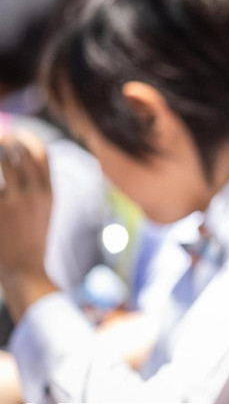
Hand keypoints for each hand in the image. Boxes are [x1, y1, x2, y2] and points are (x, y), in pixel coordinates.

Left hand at [0, 132, 56, 319]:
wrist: (24, 270)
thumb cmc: (32, 239)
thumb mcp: (45, 210)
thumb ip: (39, 187)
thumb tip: (23, 160)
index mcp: (49, 193)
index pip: (42, 155)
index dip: (28, 139)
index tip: (18, 133)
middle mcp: (32, 194)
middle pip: (19, 154)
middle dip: (6, 142)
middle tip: (0, 140)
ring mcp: (12, 203)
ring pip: (4, 164)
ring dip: (0, 154)